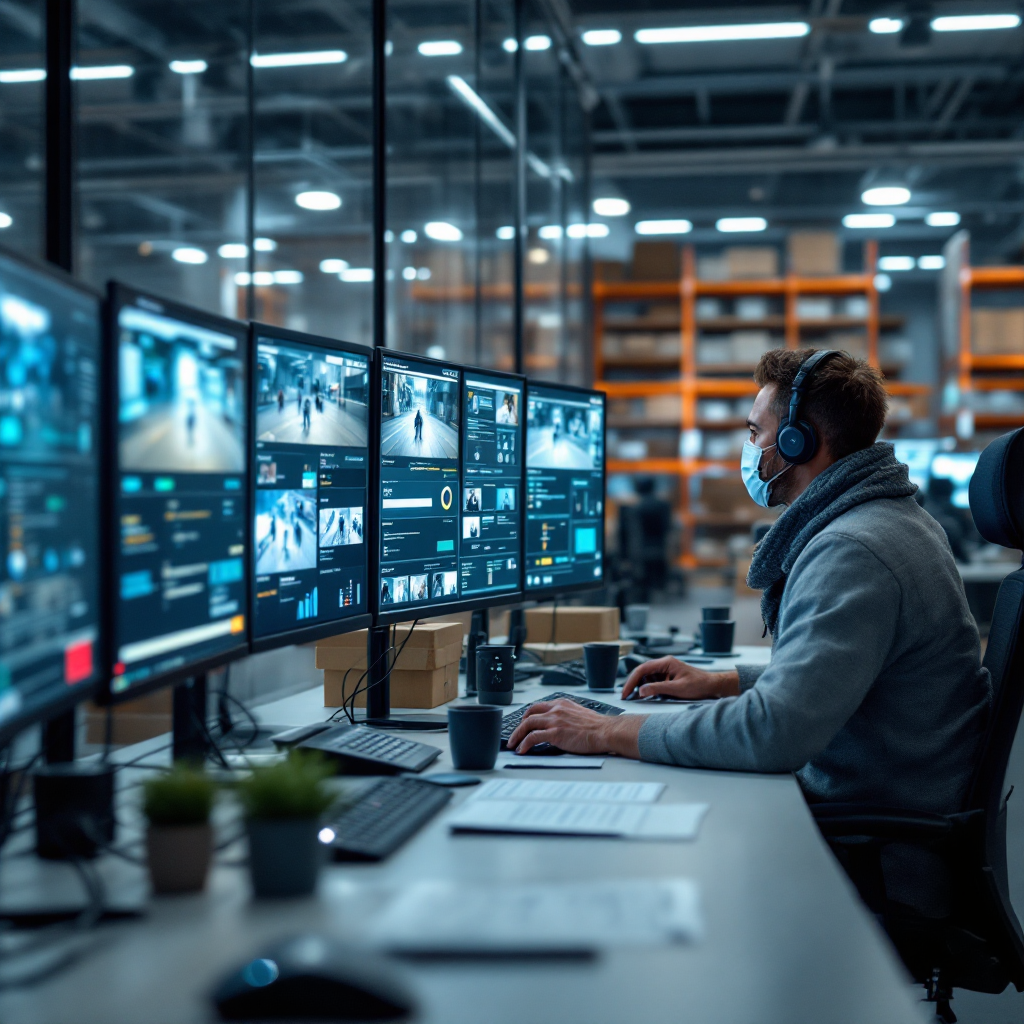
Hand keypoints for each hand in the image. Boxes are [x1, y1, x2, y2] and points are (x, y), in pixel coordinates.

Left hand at [506, 699, 643, 757]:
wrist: (606, 731)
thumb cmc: (597, 726)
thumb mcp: (578, 713)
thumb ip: (566, 716)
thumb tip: (558, 725)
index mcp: (561, 703)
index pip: (538, 706)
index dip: (527, 715)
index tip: (523, 722)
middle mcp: (556, 709)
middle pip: (529, 713)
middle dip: (519, 725)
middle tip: (514, 735)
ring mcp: (554, 720)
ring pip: (527, 724)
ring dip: (517, 735)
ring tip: (513, 745)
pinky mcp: (555, 733)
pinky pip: (533, 737)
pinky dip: (524, 744)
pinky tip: (522, 750)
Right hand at [621, 657, 739, 701]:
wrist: (712, 686)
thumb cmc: (699, 685)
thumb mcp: (677, 689)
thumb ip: (658, 689)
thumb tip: (641, 691)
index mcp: (666, 662)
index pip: (642, 669)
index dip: (631, 681)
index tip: (625, 692)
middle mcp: (664, 664)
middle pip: (642, 672)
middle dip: (633, 684)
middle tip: (625, 696)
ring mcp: (666, 670)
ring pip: (646, 677)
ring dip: (639, 686)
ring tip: (633, 698)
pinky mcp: (668, 677)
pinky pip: (653, 681)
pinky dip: (647, 689)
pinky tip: (644, 696)